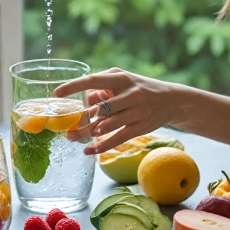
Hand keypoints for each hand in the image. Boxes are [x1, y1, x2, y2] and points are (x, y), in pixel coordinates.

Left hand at [53, 68, 176, 154]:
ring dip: (88, 133)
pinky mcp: (141, 127)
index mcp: (121, 78)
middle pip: (100, 109)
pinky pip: (117, 138)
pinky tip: (89, 150)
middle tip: (65, 129)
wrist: (171, 99)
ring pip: (107, 125)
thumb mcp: (122, 81)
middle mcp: (130, 93)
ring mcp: (137, 111)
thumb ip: (102, 89)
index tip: (57, 93)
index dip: (74, 86)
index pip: (94, 80)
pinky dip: (101, 146)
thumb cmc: (138, 88)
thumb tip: (84, 101)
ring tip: (74, 137)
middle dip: (81, 120)